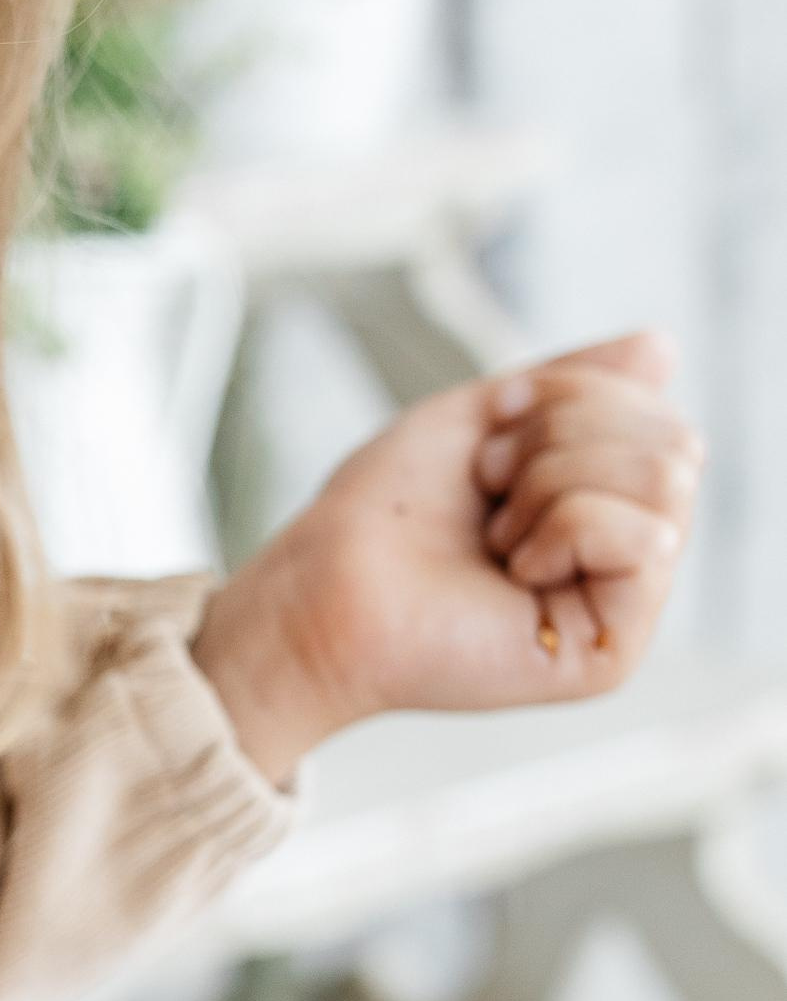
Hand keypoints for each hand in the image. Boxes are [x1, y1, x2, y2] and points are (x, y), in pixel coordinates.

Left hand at [195, 332, 701, 785]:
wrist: (323, 584)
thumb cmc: (387, 509)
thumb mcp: (489, 415)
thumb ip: (579, 382)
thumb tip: (664, 347)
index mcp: (609, 502)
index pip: (660, 412)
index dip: (571, 394)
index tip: (493, 430)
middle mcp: (628, 557)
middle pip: (677, 441)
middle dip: (564, 434)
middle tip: (490, 483)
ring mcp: (625, 608)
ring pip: (667, 481)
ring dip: (555, 481)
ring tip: (497, 530)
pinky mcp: (611, 654)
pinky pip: (646, 540)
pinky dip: (565, 527)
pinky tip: (514, 568)